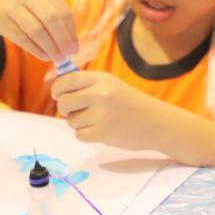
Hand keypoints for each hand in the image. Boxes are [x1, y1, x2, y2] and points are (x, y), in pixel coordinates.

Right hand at [0, 0, 77, 62]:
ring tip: (57, 59)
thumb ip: (51, 10)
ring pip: (37, 30)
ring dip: (50, 48)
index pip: (63, 12)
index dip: (71, 32)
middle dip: (63, 41)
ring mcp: (12, 6)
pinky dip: (35, 49)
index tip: (75, 48)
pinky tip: (43, 56)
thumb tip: (70, 40)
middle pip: (52, 20)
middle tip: (68, 55)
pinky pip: (21, 37)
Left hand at [51, 71, 167, 150]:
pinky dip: (87, 134)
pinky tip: (101, 130)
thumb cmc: (131, 103)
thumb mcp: (112, 85)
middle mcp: (100, 94)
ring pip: (71, 121)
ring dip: (79, 123)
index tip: (59, 95)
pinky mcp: (103, 133)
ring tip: (98, 120)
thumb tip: (59, 89)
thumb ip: (88, 85)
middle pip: (64, 102)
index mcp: (102, 79)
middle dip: (65, 109)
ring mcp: (101, 114)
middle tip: (76, 111)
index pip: (67, 80)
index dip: (58, 89)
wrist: (157, 122)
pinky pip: (79, 135)